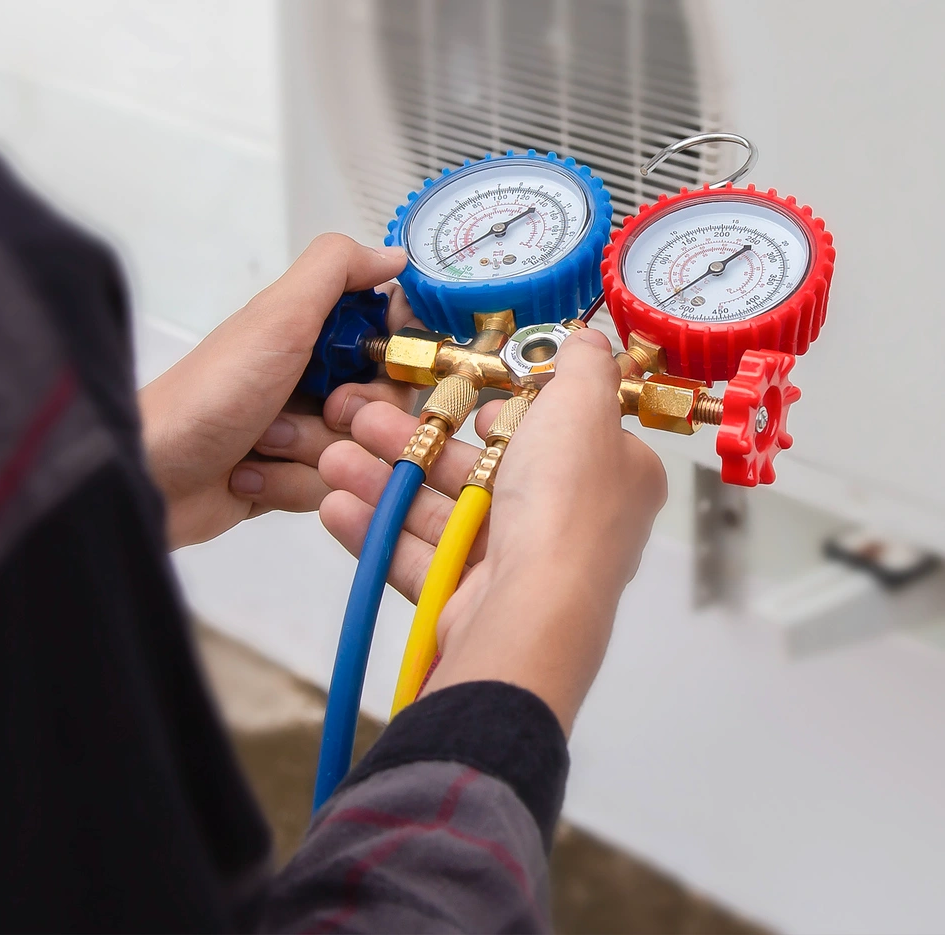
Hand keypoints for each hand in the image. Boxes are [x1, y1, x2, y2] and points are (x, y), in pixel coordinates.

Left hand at [140, 233, 417, 548]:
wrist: (146, 476)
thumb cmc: (209, 395)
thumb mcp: (277, 319)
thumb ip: (335, 271)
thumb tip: (392, 254)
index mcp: (311, 331)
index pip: (395, 337)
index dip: (398, 355)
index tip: (375, 364)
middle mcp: (311, 377)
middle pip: (389, 401)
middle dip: (353, 413)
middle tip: (321, 409)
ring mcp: (301, 430)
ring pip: (361, 449)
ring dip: (313, 452)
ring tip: (263, 445)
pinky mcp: (289, 478)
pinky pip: (331, 488)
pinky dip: (290, 485)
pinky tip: (248, 476)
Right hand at [317, 327, 666, 730]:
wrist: (533, 604)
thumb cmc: (566, 498)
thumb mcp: (584, 406)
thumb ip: (583, 367)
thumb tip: (587, 341)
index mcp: (611, 477)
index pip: (558, 435)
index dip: (512, 415)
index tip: (476, 400)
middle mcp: (570, 521)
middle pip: (485, 470)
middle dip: (419, 441)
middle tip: (364, 417)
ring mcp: (519, 564)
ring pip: (444, 511)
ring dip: (387, 480)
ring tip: (333, 455)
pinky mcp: (473, 600)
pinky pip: (419, 558)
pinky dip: (379, 530)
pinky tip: (336, 505)